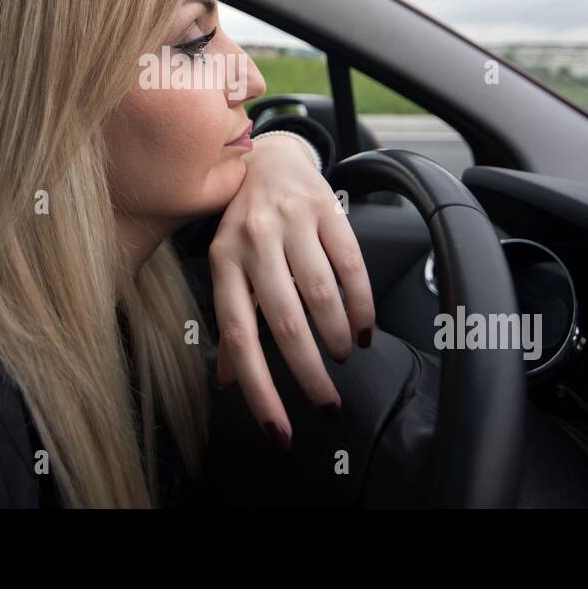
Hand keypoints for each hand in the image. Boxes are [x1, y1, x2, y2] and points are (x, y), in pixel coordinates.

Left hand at [209, 134, 375, 449]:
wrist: (268, 156)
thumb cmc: (244, 222)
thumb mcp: (227, 266)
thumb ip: (231, 321)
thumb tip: (227, 380)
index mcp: (224, 262)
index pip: (237, 336)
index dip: (258, 390)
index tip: (280, 432)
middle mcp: (253, 241)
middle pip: (283, 322)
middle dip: (308, 374)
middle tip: (327, 403)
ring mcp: (290, 222)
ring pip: (321, 296)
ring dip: (336, 338)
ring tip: (342, 356)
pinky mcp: (327, 208)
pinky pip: (351, 266)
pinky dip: (361, 305)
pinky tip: (363, 328)